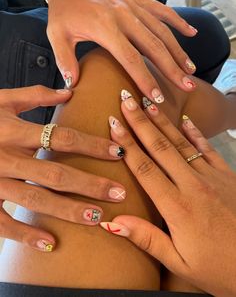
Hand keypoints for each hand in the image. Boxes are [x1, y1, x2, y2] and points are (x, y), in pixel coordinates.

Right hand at [0, 86, 124, 251]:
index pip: (62, 138)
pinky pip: (3, 223)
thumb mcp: (1, 100)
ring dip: (67, 210)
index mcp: (13, 131)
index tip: (118, 152)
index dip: (92, 145)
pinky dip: (25, 235)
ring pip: (35, 199)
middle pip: (55, 173)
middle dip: (90, 185)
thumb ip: (35, 95)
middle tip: (119, 193)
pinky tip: (50, 244)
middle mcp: (6, 157)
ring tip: (97, 218)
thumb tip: (69, 92)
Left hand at [47, 0, 196, 96]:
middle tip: (186, 86)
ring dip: (178, 51)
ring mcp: (133, 6)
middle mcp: (124, 17)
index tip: (157, 97)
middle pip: (154, 46)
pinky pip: (162, 10)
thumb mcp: (56, 33)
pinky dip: (177, 21)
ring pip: (162, 30)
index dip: (146, 79)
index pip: (131, 59)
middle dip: (172, 68)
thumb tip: (73, 84)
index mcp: (105, 28)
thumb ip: (64, 58)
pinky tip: (191, 33)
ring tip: (190, 69)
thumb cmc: (64, 8)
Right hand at [101, 90, 235, 296]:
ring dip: (163, 122)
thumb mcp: (181, 263)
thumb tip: (113, 223)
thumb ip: (147, 239)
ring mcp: (212, 178)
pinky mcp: (227, 176)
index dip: (127, 145)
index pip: (145, 169)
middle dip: (141, 122)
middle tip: (127, 101)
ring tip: (149, 103)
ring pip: (181, 143)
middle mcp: (193, 186)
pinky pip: (206, 149)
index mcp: (177, 207)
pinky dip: (195, 133)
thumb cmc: (220, 268)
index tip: (114, 125)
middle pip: (160, 148)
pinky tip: (186, 120)